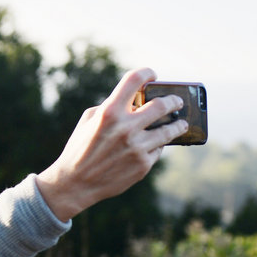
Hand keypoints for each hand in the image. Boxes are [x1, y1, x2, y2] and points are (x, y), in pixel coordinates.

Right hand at [36, 68, 187, 221]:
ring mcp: (137, 147)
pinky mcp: (143, 165)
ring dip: (178, 125)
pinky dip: (158, 145)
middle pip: (162, 105)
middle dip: (173, 100)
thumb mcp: (89, 121)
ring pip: (169, 130)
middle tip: (177, 101)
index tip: (152, 75)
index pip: (134, 80)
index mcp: (109, 112)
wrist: (75, 183)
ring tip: (181, 123)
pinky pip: (158, 150)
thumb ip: (111, 107)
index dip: (146, 73)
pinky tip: (157, 144)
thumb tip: (134, 101)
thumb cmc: (80, 149)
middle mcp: (126, 128)